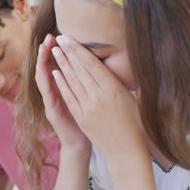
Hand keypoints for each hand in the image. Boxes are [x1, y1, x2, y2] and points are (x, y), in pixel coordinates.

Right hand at [35, 34, 90, 152]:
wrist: (80, 143)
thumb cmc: (86, 119)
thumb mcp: (85, 96)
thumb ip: (85, 81)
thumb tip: (95, 63)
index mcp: (63, 87)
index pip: (58, 64)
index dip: (59, 50)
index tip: (61, 35)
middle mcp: (54, 92)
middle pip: (48, 67)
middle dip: (47, 51)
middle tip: (49, 36)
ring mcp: (51, 102)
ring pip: (44, 78)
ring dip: (43, 63)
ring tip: (44, 48)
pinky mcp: (52, 112)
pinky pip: (49, 94)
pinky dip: (48, 82)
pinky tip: (49, 72)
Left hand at [51, 35, 146, 157]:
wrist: (125, 151)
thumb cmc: (135, 124)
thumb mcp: (133, 99)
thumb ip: (122, 83)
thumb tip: (119, 66)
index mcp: (114, 89)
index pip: (92, 64)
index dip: (79, 50)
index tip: (69, 38)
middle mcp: (99, 96)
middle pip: (80, 70)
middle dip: (68, 53)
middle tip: (58, 39)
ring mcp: (88, 107)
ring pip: (72, 81)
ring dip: (62, 64)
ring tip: (54, 51)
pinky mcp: (81, 117)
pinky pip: (69, 96)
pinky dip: (61, 83)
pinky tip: (55, 73)